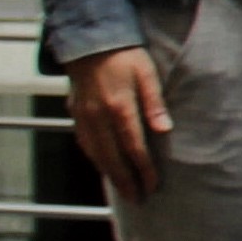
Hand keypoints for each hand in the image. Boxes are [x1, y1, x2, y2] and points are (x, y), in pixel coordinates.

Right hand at [65, 47, 169, 202]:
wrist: (90, 41)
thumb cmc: (125, 55)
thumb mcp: (147, 73)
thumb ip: (155, 103)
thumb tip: (165, 130)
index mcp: (119, 107)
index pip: (134, 147)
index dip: (143, 169)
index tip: (153, 185)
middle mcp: (97, 116)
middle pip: (112, 157)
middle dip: (126, 181)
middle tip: (138, 199)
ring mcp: (83, 117)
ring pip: (95, 154)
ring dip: (109, 174)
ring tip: (123, 190)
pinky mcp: (75, 114)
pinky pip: (85, 144)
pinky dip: (95, 159)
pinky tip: (104, 167)